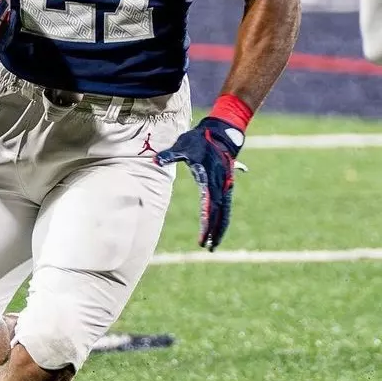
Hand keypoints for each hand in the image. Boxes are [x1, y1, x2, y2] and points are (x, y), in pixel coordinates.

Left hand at [153, 117, 245, 249]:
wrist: (221, 132)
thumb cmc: (200, 139)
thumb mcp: (183, 146)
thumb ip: (170, 155)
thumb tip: (155, 161)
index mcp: (210, 180)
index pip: (209, 208)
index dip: (206, 224)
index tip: (202, 239)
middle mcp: (221, 186)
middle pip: (220, 215)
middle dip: (215, 233)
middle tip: (209, 248)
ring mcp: (225, 186)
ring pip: (225, 213)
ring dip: (220, 228)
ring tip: (214, 244)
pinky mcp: (226, 185)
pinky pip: (225, 207)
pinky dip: (222, 219)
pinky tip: (217, 228)